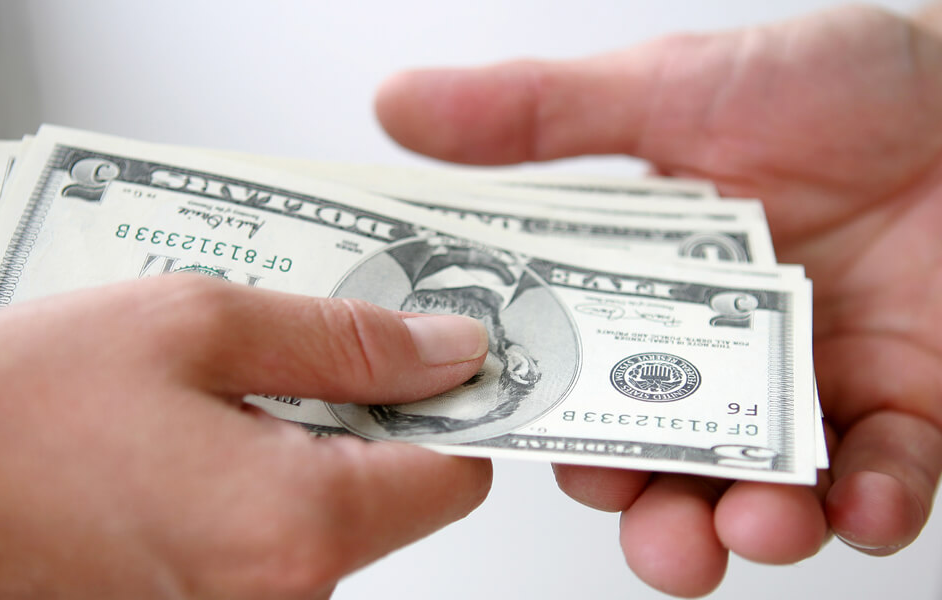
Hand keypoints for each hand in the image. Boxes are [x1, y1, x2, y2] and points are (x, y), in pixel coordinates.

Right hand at [0, 275, 491, 598]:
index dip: (456, 405)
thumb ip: (344, 341)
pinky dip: (266, 476)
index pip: (460, 475)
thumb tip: (449, 350)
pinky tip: (204, 431)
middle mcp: (284, 597)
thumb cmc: (13, 413)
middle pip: (402, 494)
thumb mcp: (193, 325)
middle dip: (373, 412)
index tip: (437, 351)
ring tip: (228, 385)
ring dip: (311, 439)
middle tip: (307, 344)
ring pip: (340, 512)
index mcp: (297, 525)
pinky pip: (281, 535)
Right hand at [375, 5, 941, 596]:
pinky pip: (888, 483)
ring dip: (750, 527)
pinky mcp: (908, 408)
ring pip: (763, 494)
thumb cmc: (840, 83)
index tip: (528, 445)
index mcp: (652, 292)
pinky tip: (860, 503)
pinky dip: (875, 507)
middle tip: (650, 528)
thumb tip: (399, 108)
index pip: (576, 379)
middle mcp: (726, 354)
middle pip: (664, 460)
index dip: (547, 423)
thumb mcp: (669, 90)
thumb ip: (536, 116)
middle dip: (651, 514)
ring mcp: (814, 386)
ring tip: (749, 526)